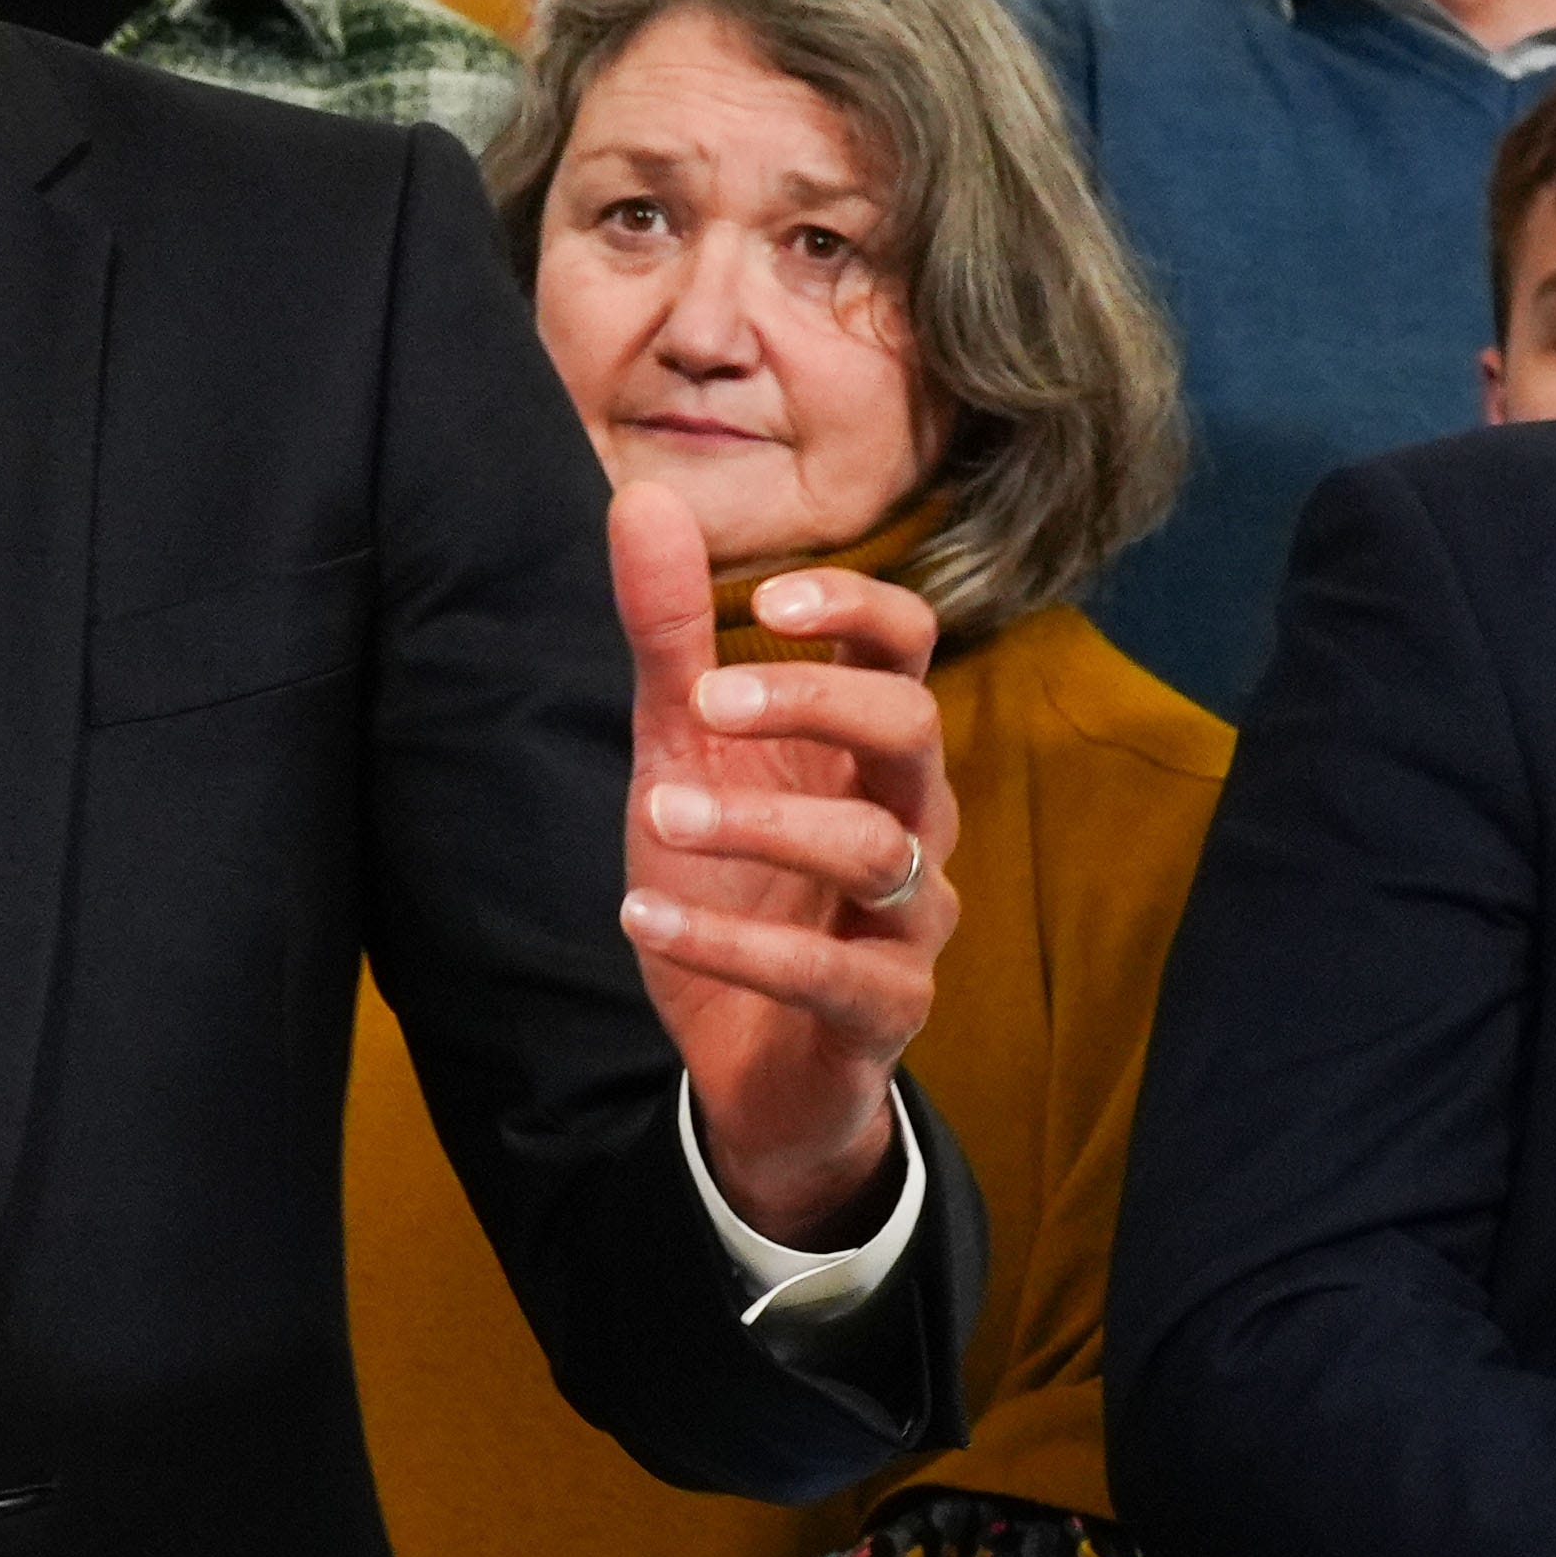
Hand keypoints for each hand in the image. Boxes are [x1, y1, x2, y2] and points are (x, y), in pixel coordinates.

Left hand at [611, 485, 951, 1244]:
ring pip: (875, 850)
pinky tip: (642, 916)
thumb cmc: (732, 885)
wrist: (748, 1058)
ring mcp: (908, 919)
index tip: (768, 600)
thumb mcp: (682, 755)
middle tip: (706, 703)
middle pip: (913, 728)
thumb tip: (643, 498)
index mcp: (869, 750)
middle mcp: (909, 821)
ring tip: (658, 816)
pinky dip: (731, 944)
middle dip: (814, 703)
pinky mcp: (883, 1010)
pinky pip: (827, 973)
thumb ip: (670, 640)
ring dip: (759, 825)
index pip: (909, 648)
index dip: (857, 610)